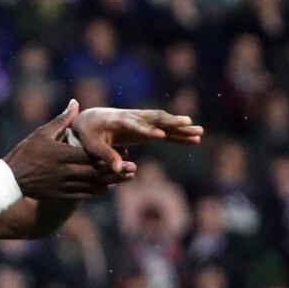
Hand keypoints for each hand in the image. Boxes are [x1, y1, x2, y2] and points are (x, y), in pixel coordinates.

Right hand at [4, 100, 133, 199]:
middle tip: (134, 168)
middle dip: (116, 170)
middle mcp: (63, 171)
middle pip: (95, 172)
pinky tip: (109, 188)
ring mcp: (62, 185)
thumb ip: (62, 120)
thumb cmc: (25, 153)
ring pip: (92, 185)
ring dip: (112, 182)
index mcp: (61, 154)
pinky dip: (98, 192)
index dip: (109, 154)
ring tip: (128, 178)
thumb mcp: (41, 133)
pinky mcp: (60, 195)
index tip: (126, 151)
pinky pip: (83, 195)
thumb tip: (76, 103)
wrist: (9, 180)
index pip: (90, 155)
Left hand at [71, 107, 202, 172]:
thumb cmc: (88, 133)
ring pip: (164, 123)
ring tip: (200, 132)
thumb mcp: (91, 145)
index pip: (134, 123)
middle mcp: (133, 117)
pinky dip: (179, 135)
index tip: (159, 135)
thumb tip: (118, 170)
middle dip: (171, 122)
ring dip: (181, 127)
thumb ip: (106, 155)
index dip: (146, 130)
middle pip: (155, 118)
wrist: (89, 120)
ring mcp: (142, 122)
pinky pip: (166, 131)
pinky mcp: (146, 129)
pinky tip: (194, 139)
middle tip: (189, 124)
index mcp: (117, 119)